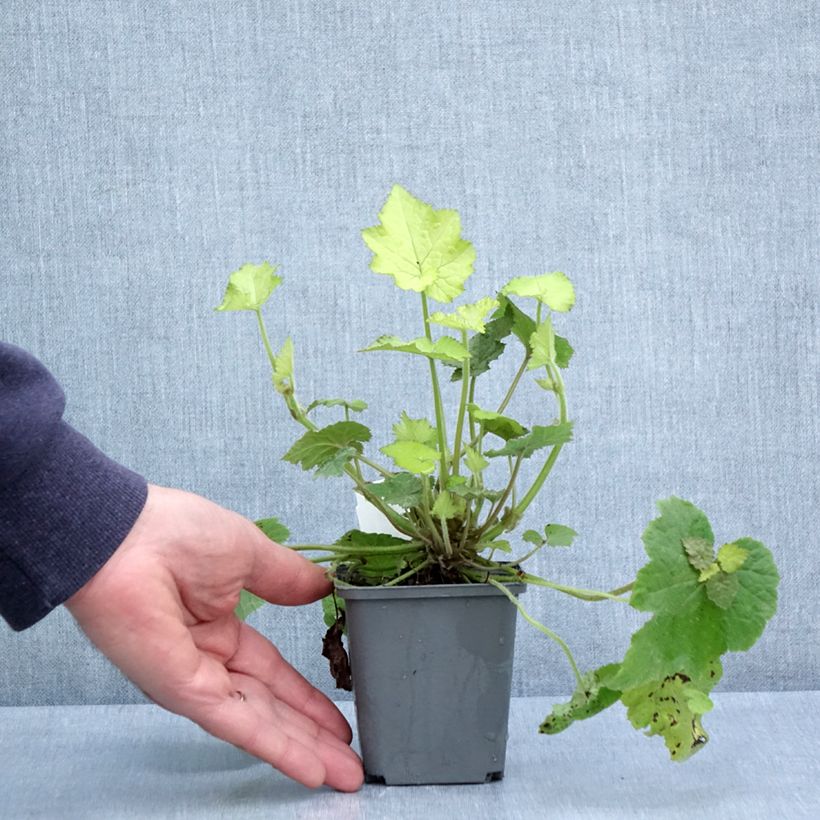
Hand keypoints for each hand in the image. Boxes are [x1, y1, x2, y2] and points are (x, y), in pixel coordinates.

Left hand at [66, 484, 363, 791]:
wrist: (125, 536)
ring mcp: (195, 680)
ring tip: (345, 773)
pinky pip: (239, 723)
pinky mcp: (184, 692)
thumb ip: (287, 576)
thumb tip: (323, 586)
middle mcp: (207, 661)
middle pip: (272, 706)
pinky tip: (308, 766)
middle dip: (313, 734)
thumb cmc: (174, 533)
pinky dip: (276, 746)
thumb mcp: (249, 552)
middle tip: (351, 760)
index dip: (306, 695)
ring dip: (304, 749)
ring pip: (260, 722)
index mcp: (218, 626)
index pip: (272, 672)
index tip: (338, 713)